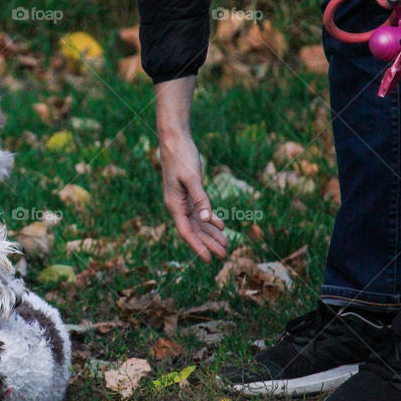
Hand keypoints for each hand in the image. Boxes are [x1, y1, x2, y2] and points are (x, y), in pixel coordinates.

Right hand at [154, 77, 226, 261]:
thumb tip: (206, 220)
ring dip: (211, 235)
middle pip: (194, 231)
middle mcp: (177, 206)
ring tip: (226, 245)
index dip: (197, 247)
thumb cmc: (182, 157)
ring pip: (198, 223)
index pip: (186, 232)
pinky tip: (221, 226)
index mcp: (175, 205)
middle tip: (224, 256)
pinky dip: (210, 219)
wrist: (174, 141)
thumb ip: (200, 199)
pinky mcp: (188, 194)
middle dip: (208, 244)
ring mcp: (183, 201)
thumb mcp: (193, 178)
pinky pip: (200, 212)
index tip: (208, 260)